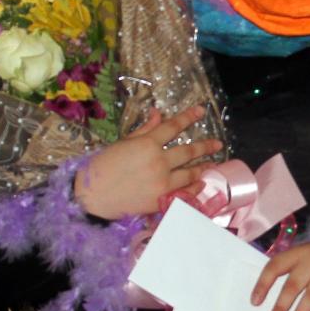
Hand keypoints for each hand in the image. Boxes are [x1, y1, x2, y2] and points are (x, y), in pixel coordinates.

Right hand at [73, 105, 221, 218]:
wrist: (91, 195)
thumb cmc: (103, 166)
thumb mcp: (123, 143)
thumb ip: (144, 129)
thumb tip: (159, 113)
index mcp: (147, 144)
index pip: (172, 127)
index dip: (188, 117)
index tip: (200, 111)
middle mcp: (158, 162)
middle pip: (188, 151)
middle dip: (205, 146)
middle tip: (218, 144)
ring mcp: (161, 182)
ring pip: (189, 173)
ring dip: (203, 168)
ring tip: (213, 164)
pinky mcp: (160, 200)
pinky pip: (183, 193)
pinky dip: (194, 188)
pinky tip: (201, 184)